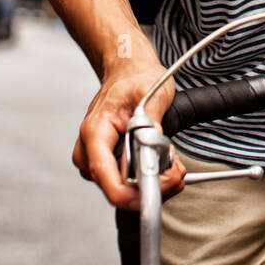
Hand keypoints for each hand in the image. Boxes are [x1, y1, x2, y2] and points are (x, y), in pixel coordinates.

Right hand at [72, 63, 185, 211]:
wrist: (128, 70)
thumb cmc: (136, 77)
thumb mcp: (151, 92)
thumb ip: (152, 122)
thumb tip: (154, 148)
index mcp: (94, 131)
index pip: (103, 175)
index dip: (129, 194)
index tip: (156, 191)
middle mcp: (89, 150)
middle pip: (116, 189)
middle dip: (150, 186)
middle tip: (176, 171)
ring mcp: (96, 160)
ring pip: (124, 190)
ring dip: (152, 182)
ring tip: (171, 163)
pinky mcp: (107, 164)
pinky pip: (127, 184)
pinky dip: (148, 179)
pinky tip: (162, 165)